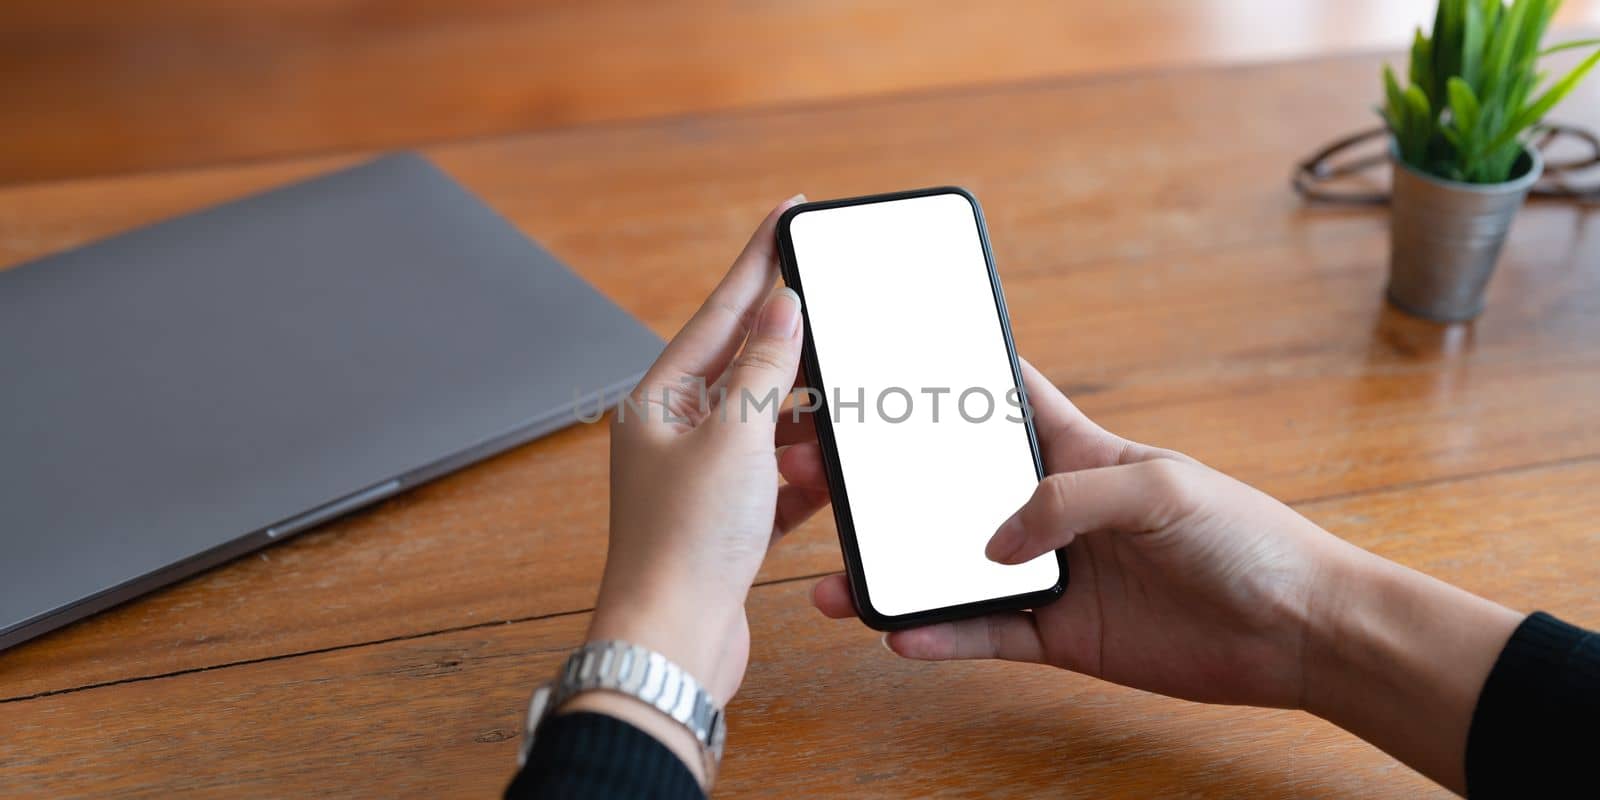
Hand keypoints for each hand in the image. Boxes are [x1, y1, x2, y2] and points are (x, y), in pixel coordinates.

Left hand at [567, 196, 830, 780]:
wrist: (672, 645)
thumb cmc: (686, 543)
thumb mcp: (734, 437)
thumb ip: (764, 367)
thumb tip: (782, 305)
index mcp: (660, 401)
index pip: (720, 311)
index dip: (759, 260)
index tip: (789, 213)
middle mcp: (675, 434)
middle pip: (747, 366)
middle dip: (795, 344)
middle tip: (838, 301)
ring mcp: (702, 481)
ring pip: (769, 426)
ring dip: (807, 419)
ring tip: (845, 403)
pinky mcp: (730, 523)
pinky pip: (780, 479)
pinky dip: (808, 473)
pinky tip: (836, 468)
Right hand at [806, 358, 1519, 792]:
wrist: (1299, 631)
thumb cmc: (1247, 536)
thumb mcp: (1162, 488)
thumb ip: (1071, 500)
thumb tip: (994, 544)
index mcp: (1081, 452)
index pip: (1006, 400)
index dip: (954, 378)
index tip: (887, 364)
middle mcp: (1055, 511)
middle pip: (953, 492)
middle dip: (890, 488)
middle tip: (825, 484)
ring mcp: (1054, 575)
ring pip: (954, 572)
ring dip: (899, 574)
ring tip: (841, 583)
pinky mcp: (1062, 636)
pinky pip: (986, 636)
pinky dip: (943, 638)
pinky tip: (904, 635)